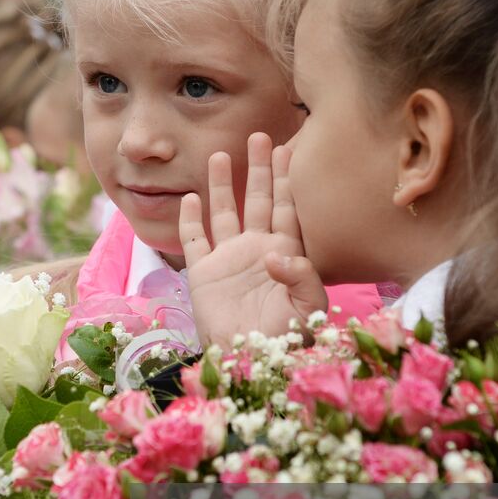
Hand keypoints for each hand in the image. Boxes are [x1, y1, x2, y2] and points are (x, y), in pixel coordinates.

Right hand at [179, 133, 327, 347]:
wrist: (249, 362)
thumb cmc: (284, 339)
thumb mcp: (307, 309)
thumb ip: (300, 276)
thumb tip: (274, 252)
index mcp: (285, 253)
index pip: (286, 207)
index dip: (286, 179)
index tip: (288, 148)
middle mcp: (256, 250)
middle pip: (257, 200)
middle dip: (258, 169)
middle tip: (259, 136)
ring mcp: (228, 260)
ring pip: (224, 213)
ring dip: (221, 186)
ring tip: (220, 156)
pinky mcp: (203, 273)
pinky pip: (194, 240)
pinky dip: (190, 219)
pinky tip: (190, 198)